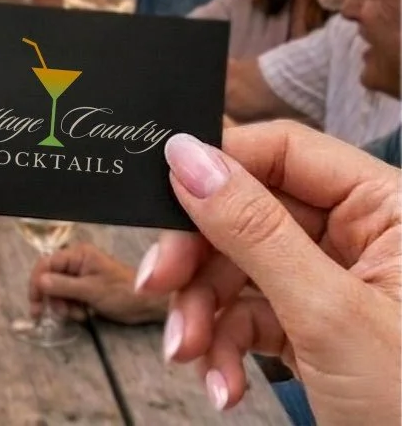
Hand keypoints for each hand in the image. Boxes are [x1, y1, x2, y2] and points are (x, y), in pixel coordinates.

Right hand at [29, 242, 167, 325]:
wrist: (149, 305)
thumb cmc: (123, 294)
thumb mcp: (91, 291)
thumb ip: (63, 286)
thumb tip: (39, 282)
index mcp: (77, 254)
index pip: (46, 264)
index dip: (37, 283)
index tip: (35, 304)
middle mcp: (77, 261)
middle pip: (49, 278)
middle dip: (52, 298)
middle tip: (59, 314)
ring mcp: (81, 275)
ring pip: (58, 290)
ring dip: (62, 305)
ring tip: (77, 315)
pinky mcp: (86, 288)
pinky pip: (68, 297)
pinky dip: (71, 308)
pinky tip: (83, 314)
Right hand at [138, 123, 400, 421]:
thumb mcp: (328, 315)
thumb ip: (253, 229)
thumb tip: (187, 156)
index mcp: (390, 209)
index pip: (285, 152)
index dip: (220, 167)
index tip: (162, 190)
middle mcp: (366, 238)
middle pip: (249, 212)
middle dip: (199, 258)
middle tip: (158, 282)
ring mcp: (338, 285)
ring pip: (240, 267)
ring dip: (203, 312)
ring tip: (188, 354)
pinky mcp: (318, 330)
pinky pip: (250, 314)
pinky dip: (224, 346)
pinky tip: (221, 384)